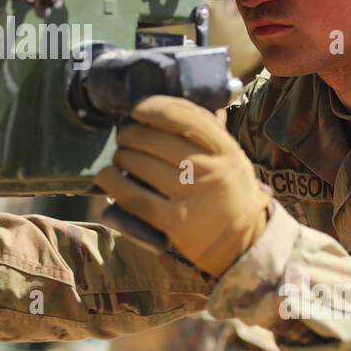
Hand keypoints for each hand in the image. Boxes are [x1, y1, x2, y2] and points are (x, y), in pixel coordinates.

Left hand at [94, 95, 271, 276]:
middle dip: (130, 135)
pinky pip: (134, 196)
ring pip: (141, 165)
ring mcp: (193, 196)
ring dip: (121, 157)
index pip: (185, 117)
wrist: (244, 244)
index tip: (137, 110)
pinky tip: (107, 177)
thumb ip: (208, 133)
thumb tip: (169, 105)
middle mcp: (212, 171)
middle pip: (156, 141)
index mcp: (227, 150)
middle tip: (124, 139)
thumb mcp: (231, 159)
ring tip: (119, 158)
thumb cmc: (229, 194)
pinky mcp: (175, 222)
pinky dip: (113, 183)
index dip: (154, 107)